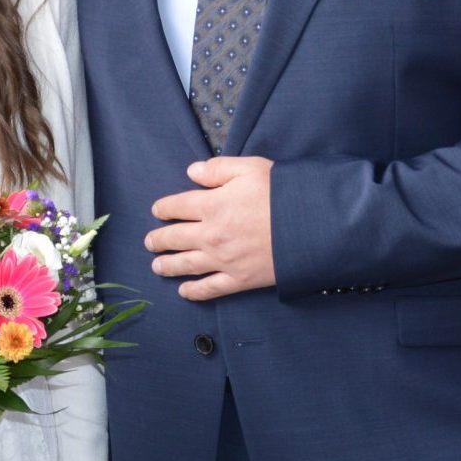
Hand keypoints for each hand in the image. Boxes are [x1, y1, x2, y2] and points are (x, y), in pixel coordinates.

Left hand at [146, 156, 275, 300]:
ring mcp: (223, 260)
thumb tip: (192, 172)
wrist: (311, 227)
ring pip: (186, 265)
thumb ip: (218, 169)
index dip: (163, 208)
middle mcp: (211, 235)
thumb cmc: (282, 193)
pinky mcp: (239, 279)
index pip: (176, 206)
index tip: (157, 211)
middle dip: (159, 240)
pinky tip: (184, 292)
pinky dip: (194, 291)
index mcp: (212, 205)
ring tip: (157, 266)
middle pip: (175, 238)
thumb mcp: (250, 168)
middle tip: (150, 242)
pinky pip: (210, 288)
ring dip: (168, 266)